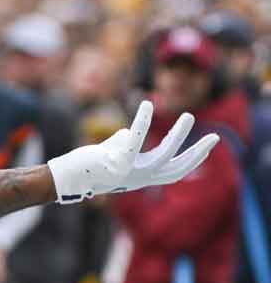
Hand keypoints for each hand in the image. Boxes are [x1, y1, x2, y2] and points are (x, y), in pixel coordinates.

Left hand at [47, 100, 217, 203]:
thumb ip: (127, 143)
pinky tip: (148, 104)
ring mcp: (130, 172)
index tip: (207, 149)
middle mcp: (139, 178)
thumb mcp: (114, 154)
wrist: (67, 177)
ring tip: (189, 115)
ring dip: (179, 136)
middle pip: (177, 167)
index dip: (193, 161)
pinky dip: (143, 121)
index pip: (174, 173)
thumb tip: (131, 133)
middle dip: (198, 153)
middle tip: (215, 136)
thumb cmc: (88, 165)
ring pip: (163, 155)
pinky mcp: (117, 161)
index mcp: (141, 178)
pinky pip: (136, 139)